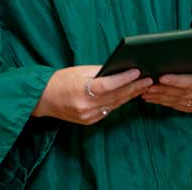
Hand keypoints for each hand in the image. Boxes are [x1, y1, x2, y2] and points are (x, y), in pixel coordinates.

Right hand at [32, 66, 150, 125]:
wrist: (42, 99)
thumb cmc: (60, 80)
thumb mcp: (79, 71)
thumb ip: (100, 71)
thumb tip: (120, 69)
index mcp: (81, 91)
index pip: (108, 85)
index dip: (124, 79)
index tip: (137, 71)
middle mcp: (86, 107)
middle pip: (115, 97)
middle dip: (133, 88)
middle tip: (149, 80)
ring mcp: (88, 116)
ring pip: (115, 105)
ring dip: (130, 95)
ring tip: (143, 86)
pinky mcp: (89, 121)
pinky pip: (108, 110)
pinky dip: (119, 102)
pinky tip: (129, 95)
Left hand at [142, 60, 191, 112]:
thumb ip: (186, 58)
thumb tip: (167, 57)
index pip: (191, 82)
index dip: (175, 81)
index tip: (161, 78)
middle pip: (182, 93)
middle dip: (163, 90)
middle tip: (148, 86)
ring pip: (177, 101)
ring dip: (160, 97)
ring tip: (147, 92)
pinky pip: (177, 106)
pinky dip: (164, 102)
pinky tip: (154, 98)